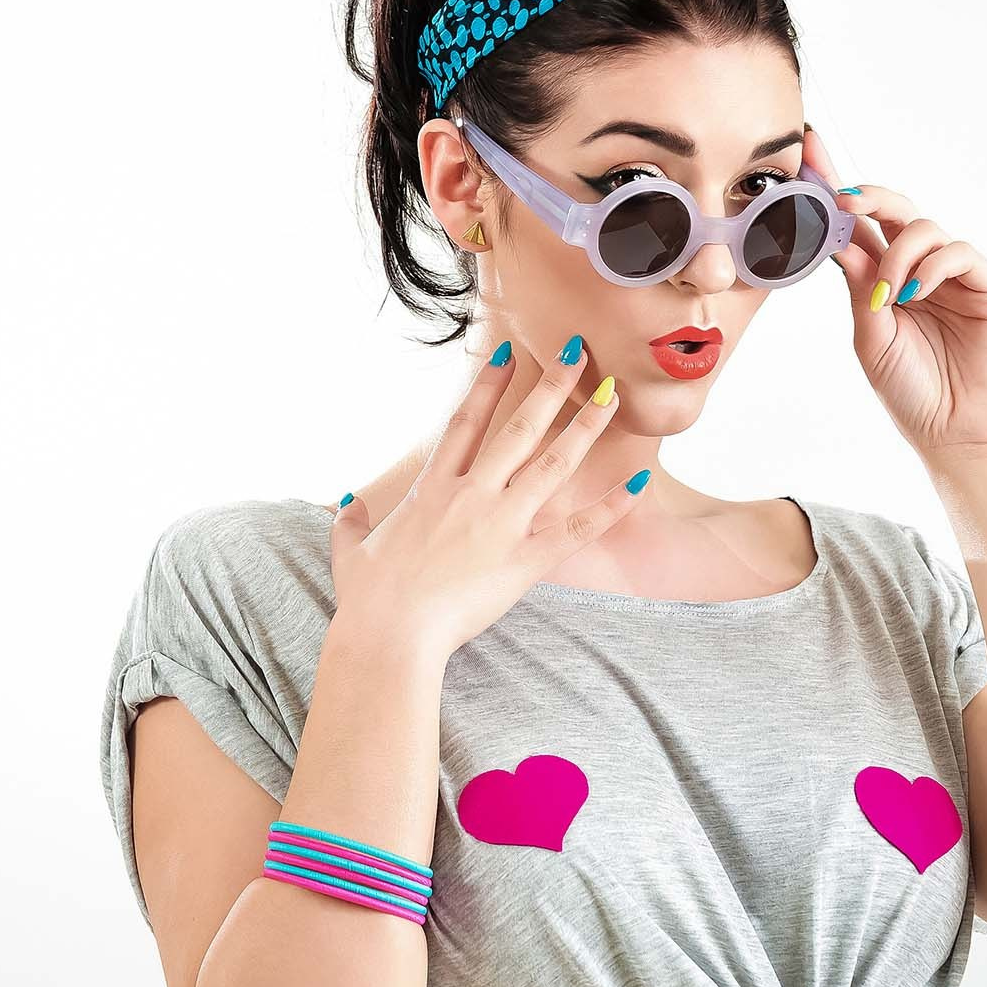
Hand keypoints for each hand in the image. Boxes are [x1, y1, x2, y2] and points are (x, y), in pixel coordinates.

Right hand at [328, 339, 648, 659]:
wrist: (390, 635)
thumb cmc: (369, 597)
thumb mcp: (351, 550)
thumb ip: (352, 520)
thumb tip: (350, 501)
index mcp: (432, 488)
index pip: (466, 422)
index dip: (487, 385)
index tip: (508, 351)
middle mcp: (472, 495)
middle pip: (520, 428)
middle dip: (550, 386)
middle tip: (576, 352)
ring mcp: (501, 524)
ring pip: (553, 464)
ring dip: (586, 427)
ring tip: (613, 396)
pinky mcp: (524, 560)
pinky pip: (576, 529)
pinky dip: (609, 507)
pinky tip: (636, 484)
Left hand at [803, 125, 986, 460]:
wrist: (956, 433)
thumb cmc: (911, 390)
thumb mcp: (870, 335)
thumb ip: (858, 286)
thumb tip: (837, 235)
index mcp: (881, 278)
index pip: (855, 225)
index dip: (831, 187)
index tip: (805, 152)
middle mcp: (916, 269)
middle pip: (893, 209)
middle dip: (868, 194)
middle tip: (844, 199)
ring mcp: (952, 275)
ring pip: (924, 227)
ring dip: (898, 254)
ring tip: (888, 296)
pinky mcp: (986, 285)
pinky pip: (958, 252)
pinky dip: (931, 267)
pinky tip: (915, 295)